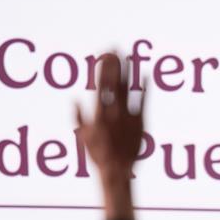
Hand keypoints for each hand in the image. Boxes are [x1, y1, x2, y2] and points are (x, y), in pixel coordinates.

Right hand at [75, 51, 144, 219]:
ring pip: (128, 88)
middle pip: (114, 82)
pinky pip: (143, 100)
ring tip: (129, 57)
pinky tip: (145, 75)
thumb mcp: (83, 137)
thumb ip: (79, 117)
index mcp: (98, 114)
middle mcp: (113, 111)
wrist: (117, 170)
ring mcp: (127, 115)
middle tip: (114, 49)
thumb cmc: (98, 155)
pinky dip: (144, 87)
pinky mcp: (140, 121)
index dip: (102, 69)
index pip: (99, 85)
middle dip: (114, 64)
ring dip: (128, 71)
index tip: (103, 56)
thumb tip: (74, 100)